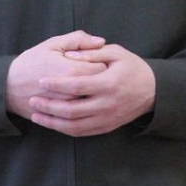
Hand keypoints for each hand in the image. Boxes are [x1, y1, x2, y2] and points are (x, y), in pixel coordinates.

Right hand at [6, 31, 106, 118]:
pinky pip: (82, 115)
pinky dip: (85, 107)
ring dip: (94, 94)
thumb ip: (78, 40)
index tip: (97, 58)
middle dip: (100, 78)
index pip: (102, 67)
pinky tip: (80, 98)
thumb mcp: (52, 44)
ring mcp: (69, 108)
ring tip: (87, 85)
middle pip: (100, 85)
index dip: (102, 61)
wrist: (7, 87)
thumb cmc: (30, 62)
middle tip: (93, 71)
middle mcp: (74, 93)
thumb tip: (101, 40)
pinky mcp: (63, 119)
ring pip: (93, 102)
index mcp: (72, 71)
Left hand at [27, 44, 155, 136]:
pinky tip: (52, 123)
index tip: (41, 81)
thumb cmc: (133, 67)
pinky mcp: (106, 127)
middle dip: (49, 107)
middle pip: (72, 110)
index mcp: (108, 84)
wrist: (153, 91)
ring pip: (74, 126)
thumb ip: (92, 53)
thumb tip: (69, 54)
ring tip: (36, 115)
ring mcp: (107, 118)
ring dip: (52, 122)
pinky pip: (82, 132)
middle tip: (32, 100)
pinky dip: (65, 129)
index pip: (77, 86)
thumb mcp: (116, 53)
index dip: (56, 85)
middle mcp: (107, 104)